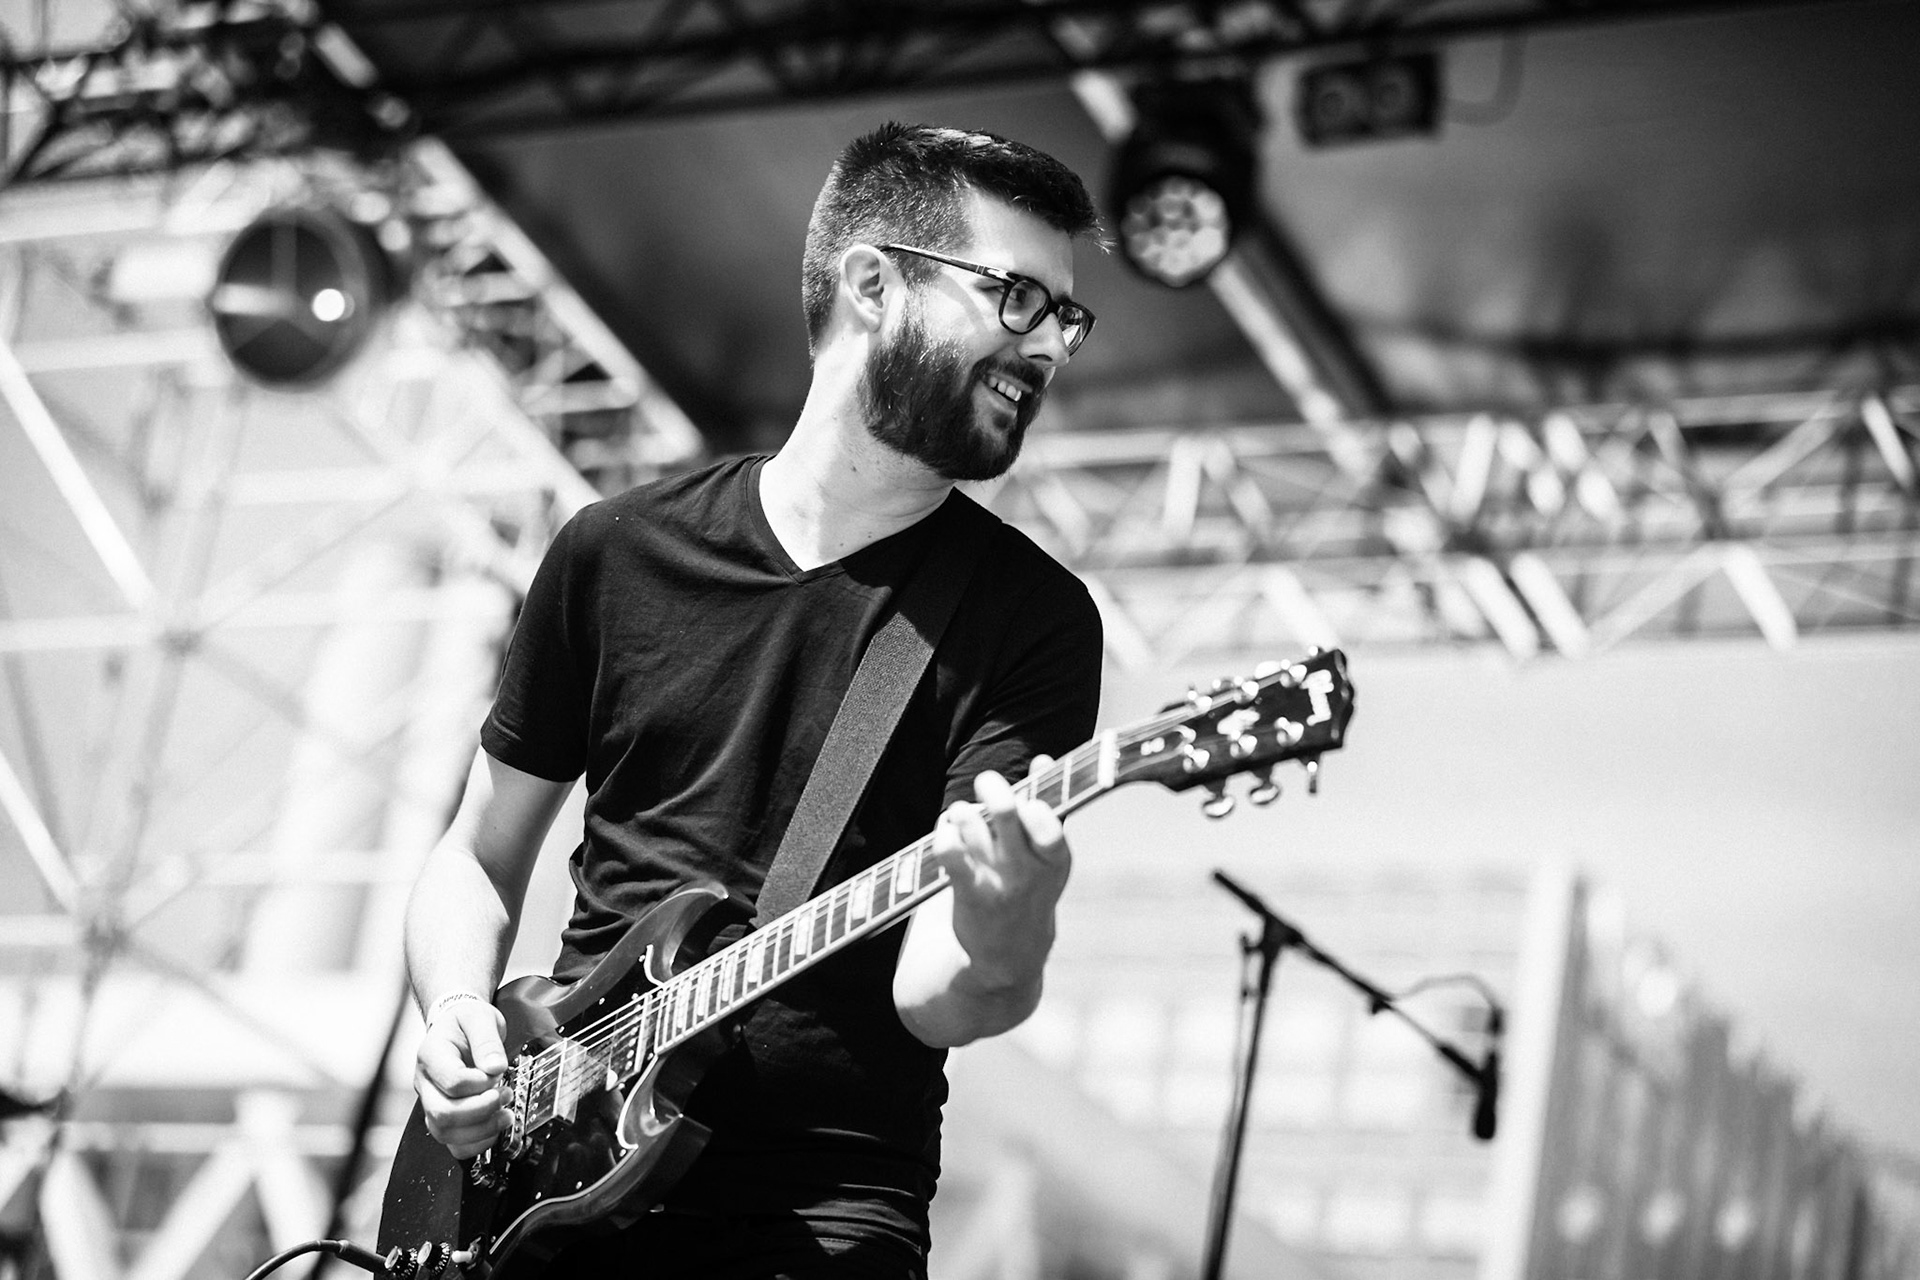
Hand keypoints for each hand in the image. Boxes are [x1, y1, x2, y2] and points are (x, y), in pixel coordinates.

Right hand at [414, 998, 509, 1159]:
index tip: (497, 1073)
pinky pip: (453, 1143)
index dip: (480, 1084)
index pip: (452, 1081)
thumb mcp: (481, 1018)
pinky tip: (495, 1129)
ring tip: (506, 1114)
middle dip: (481, 1110)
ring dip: (481, 1129)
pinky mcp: (443, 1117)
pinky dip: (476, 1143)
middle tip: (504, 1096)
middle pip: (443, 1113)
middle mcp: (426, 1083)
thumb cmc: (466, 1022)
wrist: (458, 1027)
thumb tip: (495, 1067)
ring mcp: (432, 1102)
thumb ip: (487, 1040)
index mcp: (431, 1055)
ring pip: (445, 1133)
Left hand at [930, 757, 1070, 982]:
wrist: (1010, 954)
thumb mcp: (1048, 856)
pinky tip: (947, 833)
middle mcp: (1029, 870)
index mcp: (1056, 858)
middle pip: (1007, 810)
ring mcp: (998, 883)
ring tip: (962, 817)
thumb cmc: (1030, 890)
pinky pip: (948, 850)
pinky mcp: (969, 893)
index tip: (1023, 795)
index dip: (1030, 797)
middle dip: (991, 786)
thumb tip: (1043, 759)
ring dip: (962, 811)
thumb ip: (1047, 807)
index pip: (1047, 816)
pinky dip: (943, 832)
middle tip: (985, 785)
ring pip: (971, 823)